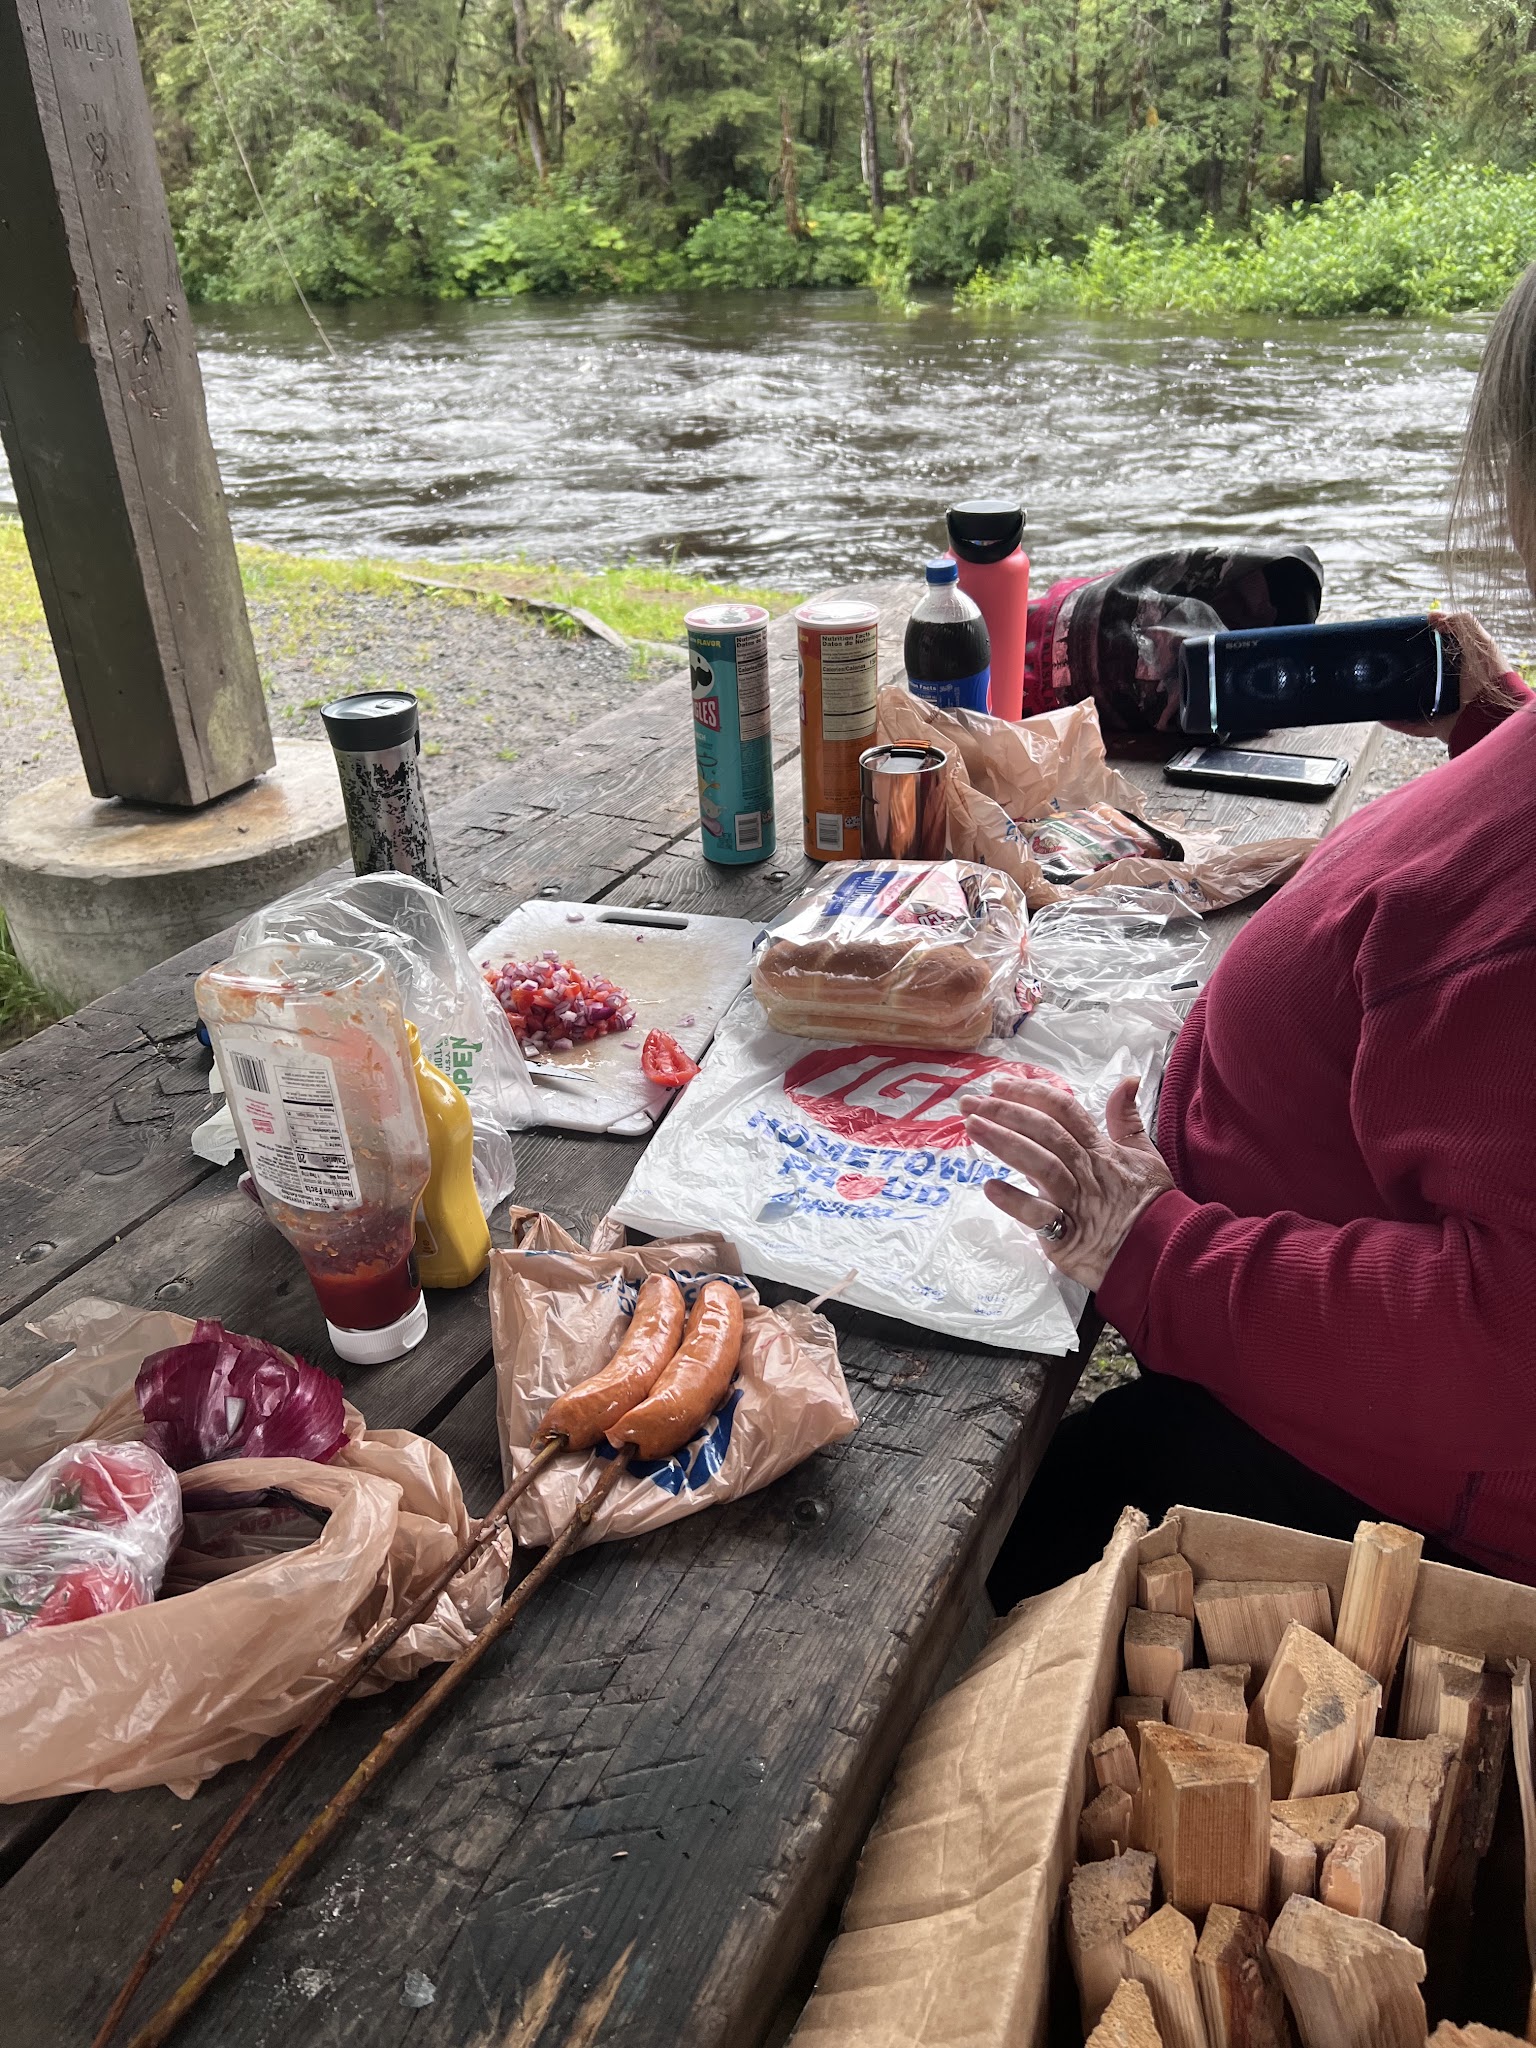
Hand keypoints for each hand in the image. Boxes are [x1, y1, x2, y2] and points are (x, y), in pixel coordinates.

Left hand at [959, 1075, 1173, 1290]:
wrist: (1161, 1251)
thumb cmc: (1149, 1203)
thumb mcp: (1144, 1154)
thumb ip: (1127, 1118)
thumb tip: (1126, 1080)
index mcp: (1099, 1148)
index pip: (1063, 1110)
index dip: (1031, 1093)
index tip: (999, 1084)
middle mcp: (1084, 1169)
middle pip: (1044, 1131)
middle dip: (1005, 1112)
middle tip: (969, 1103)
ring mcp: (1074, 1201)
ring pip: (1039, 1164)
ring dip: (1003, 1143)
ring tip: (972, 1128)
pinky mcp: (1067, 1235)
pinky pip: (1040, 1215)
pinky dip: (1015, 1201)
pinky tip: (990, 1187)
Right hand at [1388, 609, 1509, 741]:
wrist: (1492, 715)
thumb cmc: (1489, 677)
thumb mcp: (1479, 642)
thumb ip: (1460, 623)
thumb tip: (1431, 615)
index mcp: (1463, 666)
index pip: (1439, 652)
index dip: (1423, 645)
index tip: (1403, 640)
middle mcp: (1454, 687)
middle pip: (1423, 676)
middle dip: (1405, 672)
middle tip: (1386, 665)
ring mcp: (1445, 707)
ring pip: (1415, 701)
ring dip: (1397, 697)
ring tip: (1379, 689)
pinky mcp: (1438, 726)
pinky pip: (1412, 725)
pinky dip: (1396, 722)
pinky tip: (1381, 715)